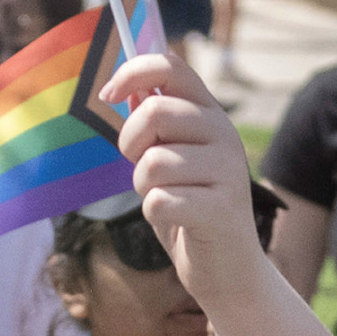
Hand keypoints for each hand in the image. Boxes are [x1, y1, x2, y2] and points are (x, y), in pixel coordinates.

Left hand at [105, 53, 264, 312]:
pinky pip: (160, 200)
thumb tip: (125, 89)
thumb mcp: (171, 158)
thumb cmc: (190, 209)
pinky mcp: (221, 209)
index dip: (132, 72)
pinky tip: (177, 220)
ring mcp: (228, 171)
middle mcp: (225, 134)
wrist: (228, 269)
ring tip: (165, 198)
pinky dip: (156, 213)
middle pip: (155, 111)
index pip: (172, 66)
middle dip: (131, 143)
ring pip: (153, 162)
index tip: (107, 95)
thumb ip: (156, 125)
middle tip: (140, 166)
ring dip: (144, 186)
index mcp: (210, 114)